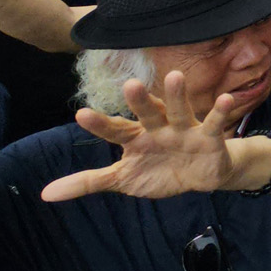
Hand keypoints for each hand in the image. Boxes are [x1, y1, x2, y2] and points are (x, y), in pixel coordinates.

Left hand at [41, 73, 239, 202]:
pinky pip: (213, 123)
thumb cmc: (157, 171)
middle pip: (147, 112)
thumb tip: (45, 194)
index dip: (100, 123)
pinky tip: (225, 99)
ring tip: (175, 77)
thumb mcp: (122, 179)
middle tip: (130, 85)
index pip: (115, 130)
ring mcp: (184, 129)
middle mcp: (158, 128)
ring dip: (178, 94)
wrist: (199, 176)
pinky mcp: (208, 137)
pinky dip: (219, 111)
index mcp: (135, 138)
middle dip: (140, 100)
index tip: (82, 114)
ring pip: (179, 110)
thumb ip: (88, 181)